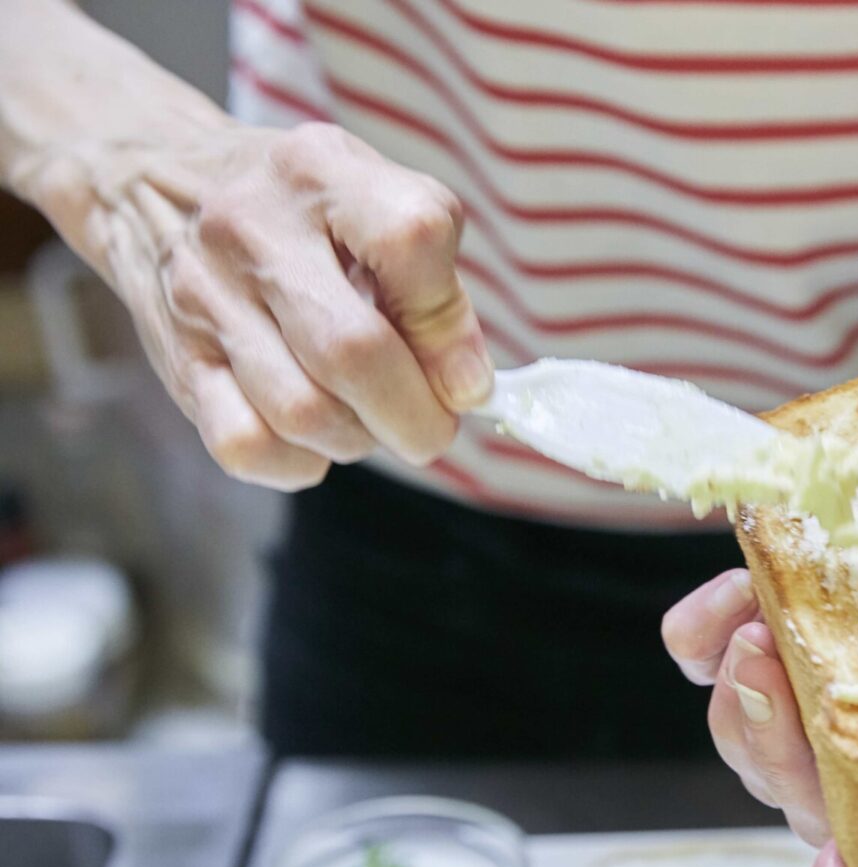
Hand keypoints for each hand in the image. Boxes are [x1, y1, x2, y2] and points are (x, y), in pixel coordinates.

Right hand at [59, 121, 491, 488]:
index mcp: (319, 172)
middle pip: (354, 351)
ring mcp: (206, 299)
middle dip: (416, 415)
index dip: (452, 327)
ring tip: (371, 421)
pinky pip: (246, 446)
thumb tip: (466, 384)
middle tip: (433, 427)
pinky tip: (314, 439)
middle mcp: (252, 229)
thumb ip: (433, 281)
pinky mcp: (178, 363)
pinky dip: (298, 462)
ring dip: (360, 438)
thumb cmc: (295, 207)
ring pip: (303, 412)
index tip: (467, 377)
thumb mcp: (372, 198)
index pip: (410, 240)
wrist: (148, 187)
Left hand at [662, 300, 857, 866]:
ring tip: (749, 638)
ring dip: (734, 700)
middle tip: (773, 690)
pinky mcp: (789, 569)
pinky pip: (718, 624)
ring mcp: (833, 633)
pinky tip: (714, 612)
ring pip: (752, 717)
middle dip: (774, 759)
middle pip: (806, 778)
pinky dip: (699, 631)